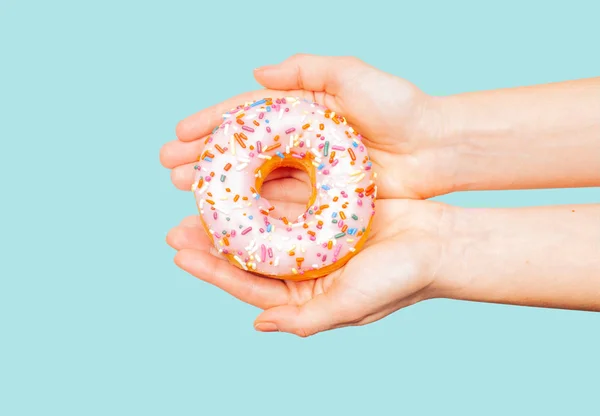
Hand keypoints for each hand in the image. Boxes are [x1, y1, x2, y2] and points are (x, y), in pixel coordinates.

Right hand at [160, 54, 455, 199]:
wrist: (436, 147)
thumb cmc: (399, 107)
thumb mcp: (353, 76)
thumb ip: (308, 69)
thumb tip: (257, 74)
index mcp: (301, 110)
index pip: (245, 115)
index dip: (211, 123)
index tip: (179, 134)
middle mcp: (299, 141)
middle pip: (242, 150)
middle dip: (204, 158)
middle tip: (169, 170)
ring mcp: (309, 171)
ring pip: (255, 180)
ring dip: (221, 187)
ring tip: (187, 194)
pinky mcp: (323, 199)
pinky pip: (281, 204)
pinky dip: (253, 210)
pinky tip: (228, 217)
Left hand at [166, 199, 451, 336]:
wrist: (441, 244)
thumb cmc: (400, 280)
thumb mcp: (351, 304)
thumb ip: (305, 319)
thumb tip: (259, 326)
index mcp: (306, 294)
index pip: (249, 284)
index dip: (213, 270)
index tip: (180, 251)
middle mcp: (306, 268)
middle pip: (249, 253)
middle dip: (213, 239)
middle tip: (176, 224)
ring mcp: (315, 238)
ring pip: (264, 222)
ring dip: (235, 210)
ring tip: (201, 195)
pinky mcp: (328, 211)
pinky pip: (290, 197)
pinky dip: (266, 188)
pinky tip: (244, 175)